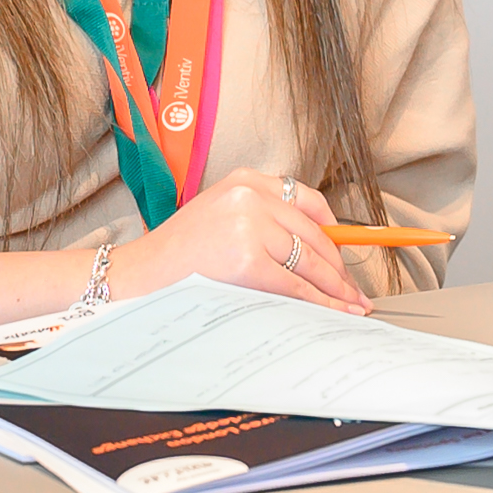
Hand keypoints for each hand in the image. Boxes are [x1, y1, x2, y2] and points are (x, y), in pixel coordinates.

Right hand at [112, 168, 369, 312]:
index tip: (346, 253)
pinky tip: (334, 312)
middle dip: (339, 268)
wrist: (137, 276)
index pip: (307, 201)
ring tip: (351, 306)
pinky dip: (320, 302)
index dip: (335, 231)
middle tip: (354, 291)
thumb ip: (264, 222)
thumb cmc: (177, 256)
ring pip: (310, 261)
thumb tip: (319, 253)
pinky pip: (295, 285)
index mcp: (245, 181)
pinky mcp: (246, 260)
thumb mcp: (221, 217)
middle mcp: (250, 196)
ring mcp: (249, 226)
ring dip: (336, 289)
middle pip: (314, 235)